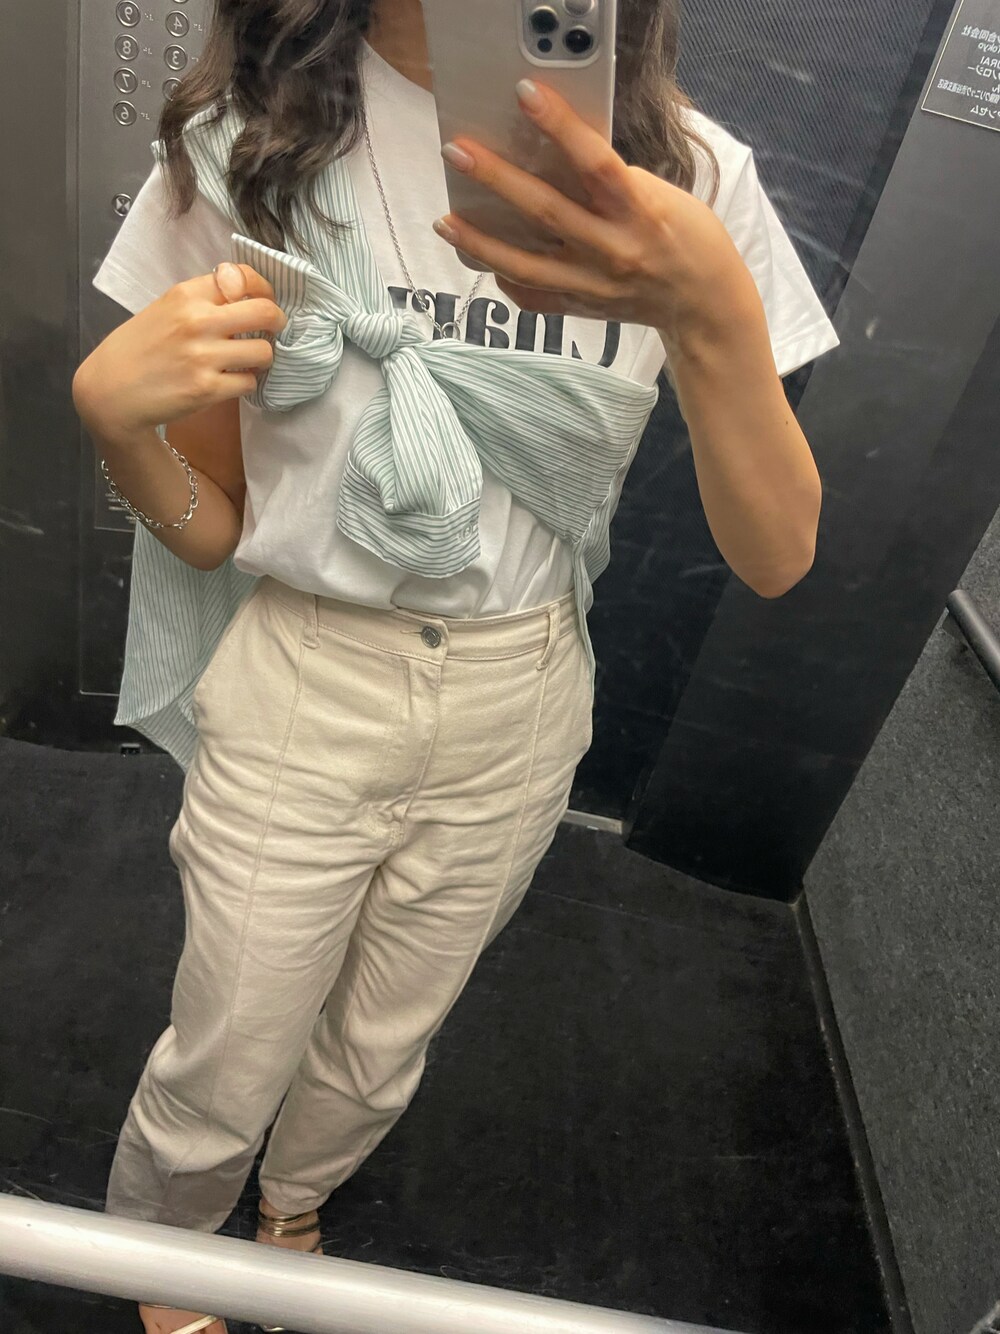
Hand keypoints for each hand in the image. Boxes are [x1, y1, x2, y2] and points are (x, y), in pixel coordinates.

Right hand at [73, 264, 287, 439]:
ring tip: (248, 360)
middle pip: (265, 312)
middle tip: (271, 331)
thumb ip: (203, 299)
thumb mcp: (165, 308)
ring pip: (264, 352)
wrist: (110, 390)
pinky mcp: (207, 389)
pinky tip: (231, 380)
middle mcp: (197, 321)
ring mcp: (203, 357)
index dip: (263, 290)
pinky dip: (245, 383)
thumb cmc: (139, 348)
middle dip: (276, 322)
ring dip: (262, 358)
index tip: (264, 301)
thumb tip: (243, 291)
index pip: (243, 278)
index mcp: (186, 294)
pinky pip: (249, 382)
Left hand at [432, 80, 754, 349]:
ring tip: (445, 220)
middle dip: (497, 179)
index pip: (595, 163)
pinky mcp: (582, 309)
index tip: (525, 93)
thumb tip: (555, 158)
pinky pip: (534, 297)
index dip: (559, 126)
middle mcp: (612, 250)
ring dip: (480, 242)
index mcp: (639, 212)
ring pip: (525, 264)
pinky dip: (506, 279)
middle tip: (457, 151)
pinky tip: (484, 259)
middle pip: (545, 212)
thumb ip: (610, 182)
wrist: (703, 303)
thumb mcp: (660, 196)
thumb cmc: (685, 237)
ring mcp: (593, 284)